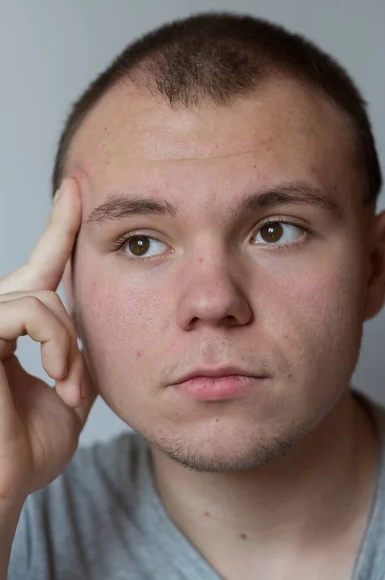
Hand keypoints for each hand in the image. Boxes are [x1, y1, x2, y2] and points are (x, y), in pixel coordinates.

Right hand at [0, 177, 96, 504]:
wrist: (4, 488)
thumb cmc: (27, 450)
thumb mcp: (68, 395)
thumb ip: (76, 356)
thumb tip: (88, 334)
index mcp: (17, 327)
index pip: (42, 263)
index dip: (60, 224)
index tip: (77, 186)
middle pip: (45, 283)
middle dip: (67, 331)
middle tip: (71, 382)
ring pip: (38, 296)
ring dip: (63, 342)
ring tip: (66, 383)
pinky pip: (26, 309)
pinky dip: (52, 341)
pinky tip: (56, 373)